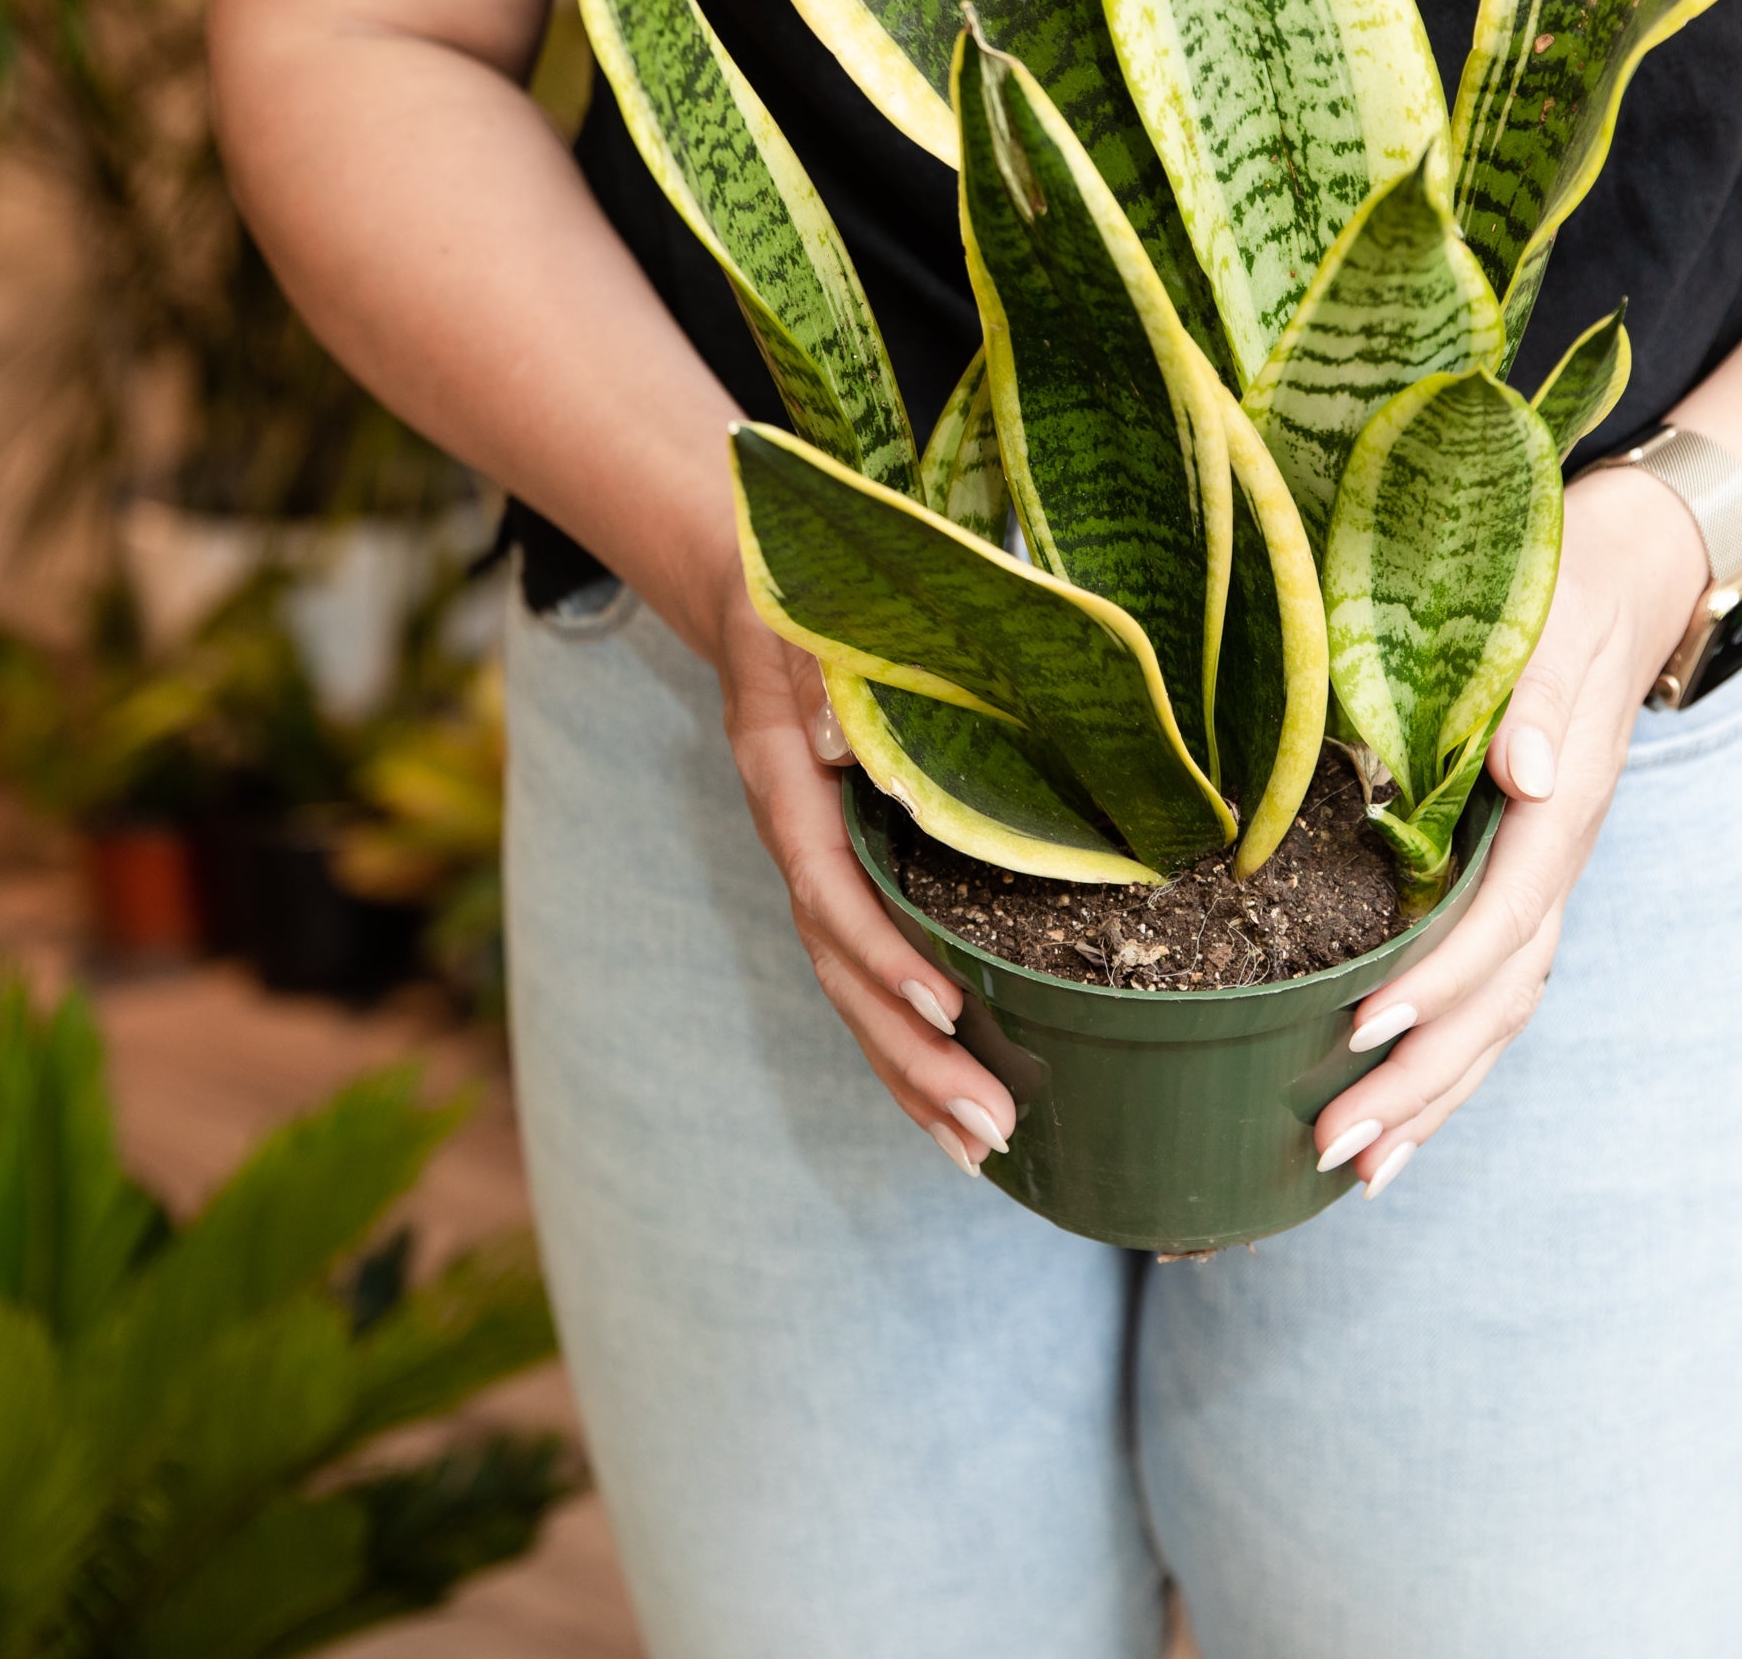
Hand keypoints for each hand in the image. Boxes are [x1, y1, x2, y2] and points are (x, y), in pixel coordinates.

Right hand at [681, 549, 1017, 1178]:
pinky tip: (955, 1104)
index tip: (944, 1007)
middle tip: (989, 1127)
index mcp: (788, 790)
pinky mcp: (847, 883)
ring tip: (982, 1149)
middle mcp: (797, 847)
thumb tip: (843, 748)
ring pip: (854, 996)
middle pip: (844, 976)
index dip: (883, 955)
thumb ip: (816, 681)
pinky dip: (907, 1046)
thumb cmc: (796, 596)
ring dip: (913, 1077)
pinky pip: (870, 978)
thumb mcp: (802, 616)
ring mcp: (819, 874)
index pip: (833, 891)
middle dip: (911, 1059)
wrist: (751, 593)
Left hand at [1308, 460, 1710, 1197]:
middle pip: (1496, 1003)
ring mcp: (1539, 892)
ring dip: (1430, 1101)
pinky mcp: (1516, 897)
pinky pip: (1485, 1003)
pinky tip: (1389, 1127)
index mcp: (1558, 817)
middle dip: (1420, 1081)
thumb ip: (1539, 701)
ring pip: (1494, 1022)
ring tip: (1355, 1171)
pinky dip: (1443, 1070)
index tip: (1364, 1025)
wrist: (1627, 583)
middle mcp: (1553, 870)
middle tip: (1335, 1143)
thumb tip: (1529, 771)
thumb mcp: (1555, 628)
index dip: (1437, 979)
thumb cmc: (1567, 597)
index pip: (1500, 920)